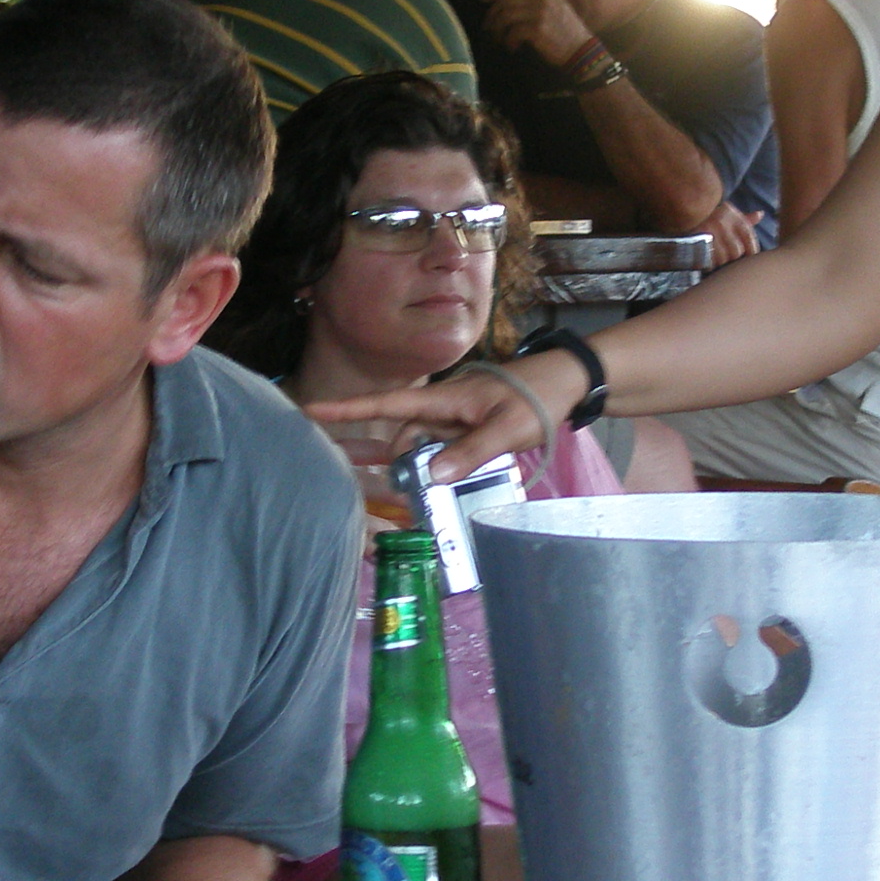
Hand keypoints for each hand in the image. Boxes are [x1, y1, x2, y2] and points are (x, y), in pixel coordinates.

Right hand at [311, 350, 564, 481]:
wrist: (569, 381)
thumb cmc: (537, 398)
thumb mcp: (506, 428)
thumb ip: (470, 451)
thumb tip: (431, 474)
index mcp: (443, 399)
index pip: (387, 404)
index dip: (348, 410)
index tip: (310, 411)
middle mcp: (443, 408)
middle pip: (403, 434)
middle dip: (391, 459)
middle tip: (383, 491)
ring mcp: (456, 419)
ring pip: (423, 445)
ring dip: (420, 467)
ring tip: (419, 499)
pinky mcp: (471, 429)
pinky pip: (444, 449)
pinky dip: (441, 466)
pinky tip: (446, 487)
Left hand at [480, 0, 594, 68]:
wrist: (582, 51)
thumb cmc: (566, 32)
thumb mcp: (556, 8)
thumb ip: (537, 1)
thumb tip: (508, 3)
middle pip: (506, 1)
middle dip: (493, 14)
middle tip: (487, 27)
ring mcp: (540, 12)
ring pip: (506, 16)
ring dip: (497, 29)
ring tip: (497, 39)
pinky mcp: (537, 29)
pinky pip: (513, 32)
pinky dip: (508, 41)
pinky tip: (511, 48)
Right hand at [698, 202, 760, 266]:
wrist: (682, 211)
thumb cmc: (708, 214)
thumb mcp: (726, 212)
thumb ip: (744, 218)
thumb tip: (760, 214)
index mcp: (732, 216)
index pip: (749, 238)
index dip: (752, 250)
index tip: (748, 254)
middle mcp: (722, 224)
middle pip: (736, 252)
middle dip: (731, 254)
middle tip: (722, 250)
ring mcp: (708, 234)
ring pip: (722, 259)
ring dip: (718, 259)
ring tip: (711, 251)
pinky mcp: (696, 243)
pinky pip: (708, 262)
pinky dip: (707, 263)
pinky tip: (704, 255)